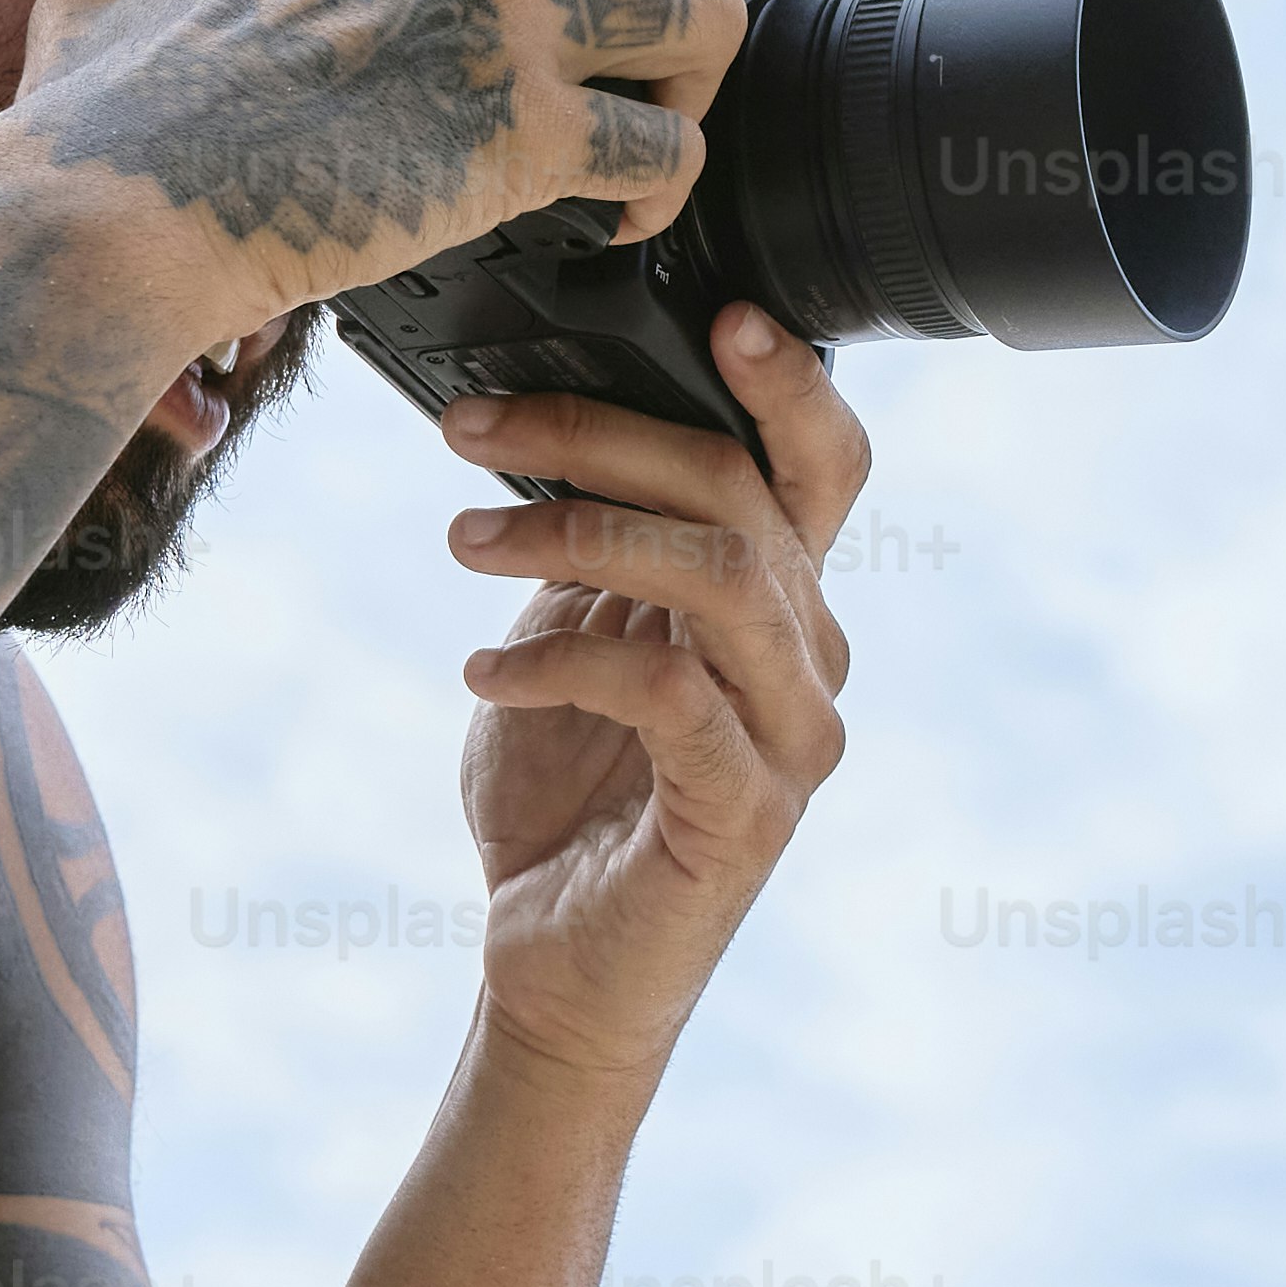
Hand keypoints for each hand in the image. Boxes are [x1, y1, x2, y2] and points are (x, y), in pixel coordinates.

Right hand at [3, 0, 749, 322]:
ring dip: (700, 82)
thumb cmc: (105, 127)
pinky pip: (673, 152)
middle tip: (669, 15)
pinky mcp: (523, 137)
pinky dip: (665, 194)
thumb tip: (84, 16)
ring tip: (650, 128)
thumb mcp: (109, 7)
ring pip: (711, 11)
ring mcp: (502, 25)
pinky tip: (614, 221)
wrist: (120, 211)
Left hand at [439, 307, 865, 1081]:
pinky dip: (557, 662)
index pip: (821, 468)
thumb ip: (596, 547)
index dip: (789, 383)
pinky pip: (664, 690)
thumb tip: (550, 428)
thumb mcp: (571, 639)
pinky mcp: (744, 811)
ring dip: (575, 532)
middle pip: (742, 494)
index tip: (717, 313)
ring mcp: (791, 740)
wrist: (557, 973)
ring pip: (718, 574)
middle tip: (474, 429)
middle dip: (599, 436)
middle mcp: (811, 661)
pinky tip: (483, 674)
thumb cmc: (567, 800)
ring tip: (464, 538)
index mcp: (784, 604)